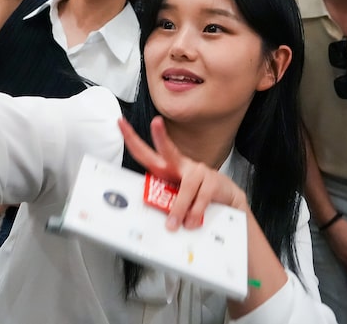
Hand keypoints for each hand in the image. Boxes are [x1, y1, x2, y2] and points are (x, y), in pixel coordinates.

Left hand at [118, 116, 246, 229]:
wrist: (225, 198)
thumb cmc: (194, 196)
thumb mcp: (172, 199)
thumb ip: (162, 203)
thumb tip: (149, 218)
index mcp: (166, 168)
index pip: (145, 152)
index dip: (131, 138)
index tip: (121, 122)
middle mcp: (181, 165)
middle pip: (168, 149)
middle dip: (160, 136)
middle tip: (155, 123)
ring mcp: (198, 171)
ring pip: (187, 185)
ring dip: (179, 207)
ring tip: (173, 224)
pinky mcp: (212, 182)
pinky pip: (201, 198)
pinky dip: (195, 213)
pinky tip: (192, 221)